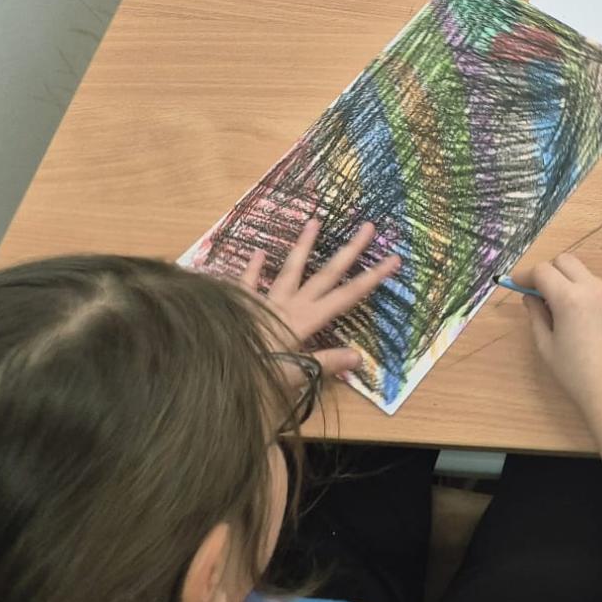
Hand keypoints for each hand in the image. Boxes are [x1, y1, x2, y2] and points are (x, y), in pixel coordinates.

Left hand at [237, 217, 400, 375]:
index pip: (346, 297)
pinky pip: (247, 285)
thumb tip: (359, 356)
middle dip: (349, 252)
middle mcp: (288, 306)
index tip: (394, 259)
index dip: (372, 278)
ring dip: (303, 247)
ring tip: (314, 221)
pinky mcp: (239, 308)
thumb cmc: (253, 380)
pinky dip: (253, 269)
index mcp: (304, 322)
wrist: (207, 373)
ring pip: (289, 271)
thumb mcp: (294, 378)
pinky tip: (257, 253)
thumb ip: (324, 364)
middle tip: (367, 227)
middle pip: (325, 275)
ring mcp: (263, 304)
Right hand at [521, 254, 601, 410]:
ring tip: (569, 315)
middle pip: (566, 261)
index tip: (517, 283)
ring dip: (572, 285)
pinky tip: (592, 324)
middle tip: (541, 292)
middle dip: (550, 271)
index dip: (527, 275)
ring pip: (587, 276)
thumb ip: (536, 314)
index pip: (544, 271)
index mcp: (570, 298)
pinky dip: (592, 298)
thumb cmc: (575, 372)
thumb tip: (530, 296)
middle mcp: (595, 288)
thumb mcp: (546, 345)